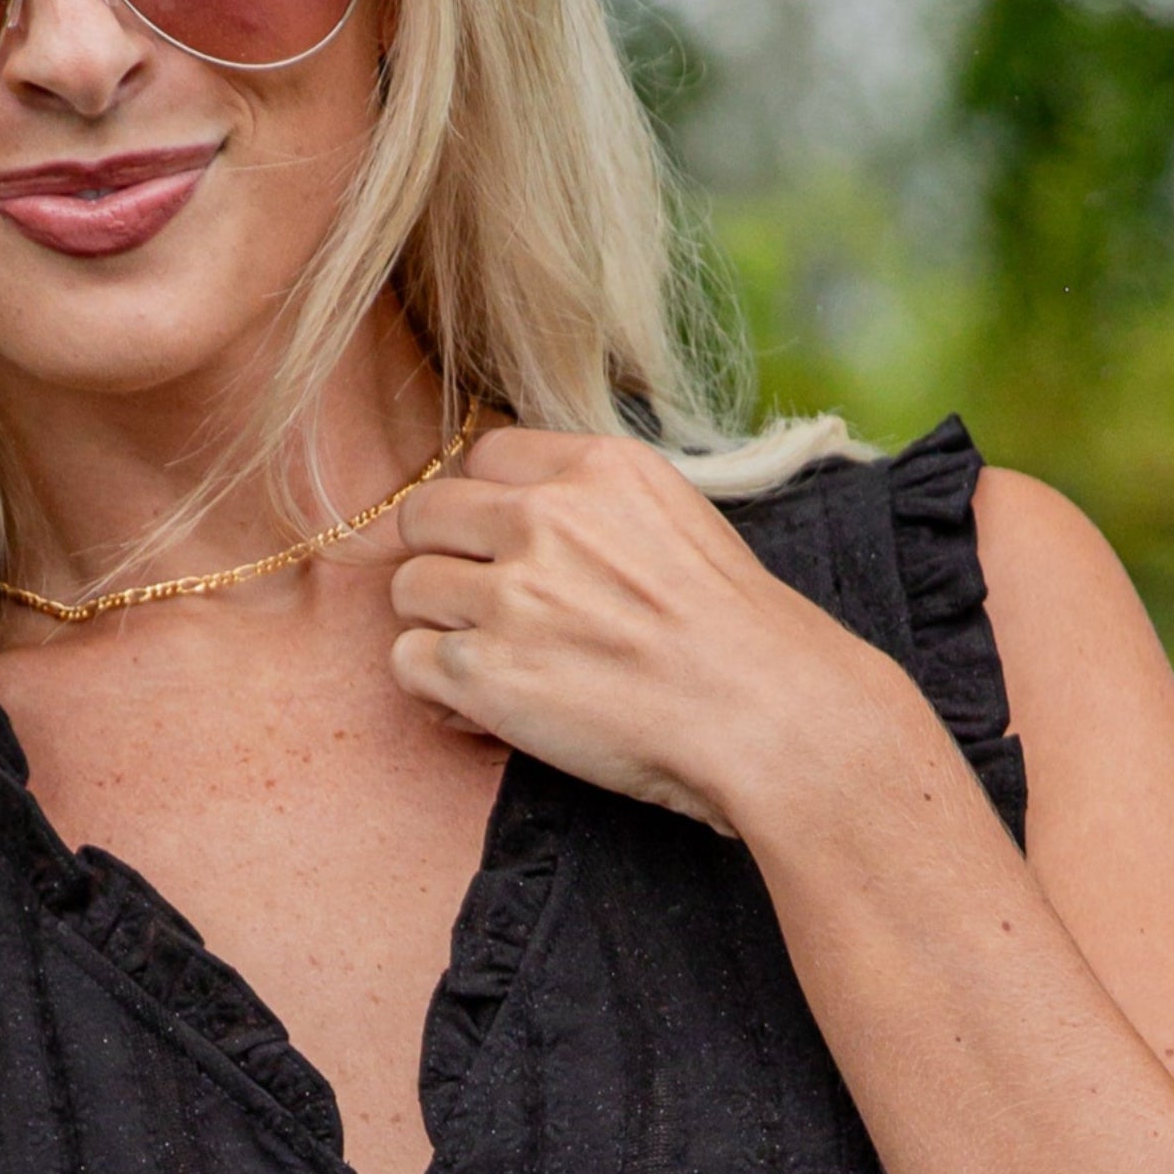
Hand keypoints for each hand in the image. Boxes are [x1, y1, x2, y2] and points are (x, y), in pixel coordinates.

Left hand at [388, 426, 922, 838]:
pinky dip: (435, 692)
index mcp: (598, 469)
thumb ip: (601, 507)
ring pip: (409, 589)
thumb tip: (532, 517)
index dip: (484, 507)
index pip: (485, 456)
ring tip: (493, 666)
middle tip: (484, 610)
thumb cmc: (742, 638)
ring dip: (440, 628)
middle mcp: (544, 518)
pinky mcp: (484, 671)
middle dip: (445, 560)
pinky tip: (484, 710)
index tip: (504, 550)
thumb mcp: (681, 522)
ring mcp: (509, 594)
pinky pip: (407, 662)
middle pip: (428, 514)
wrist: (766, 716)